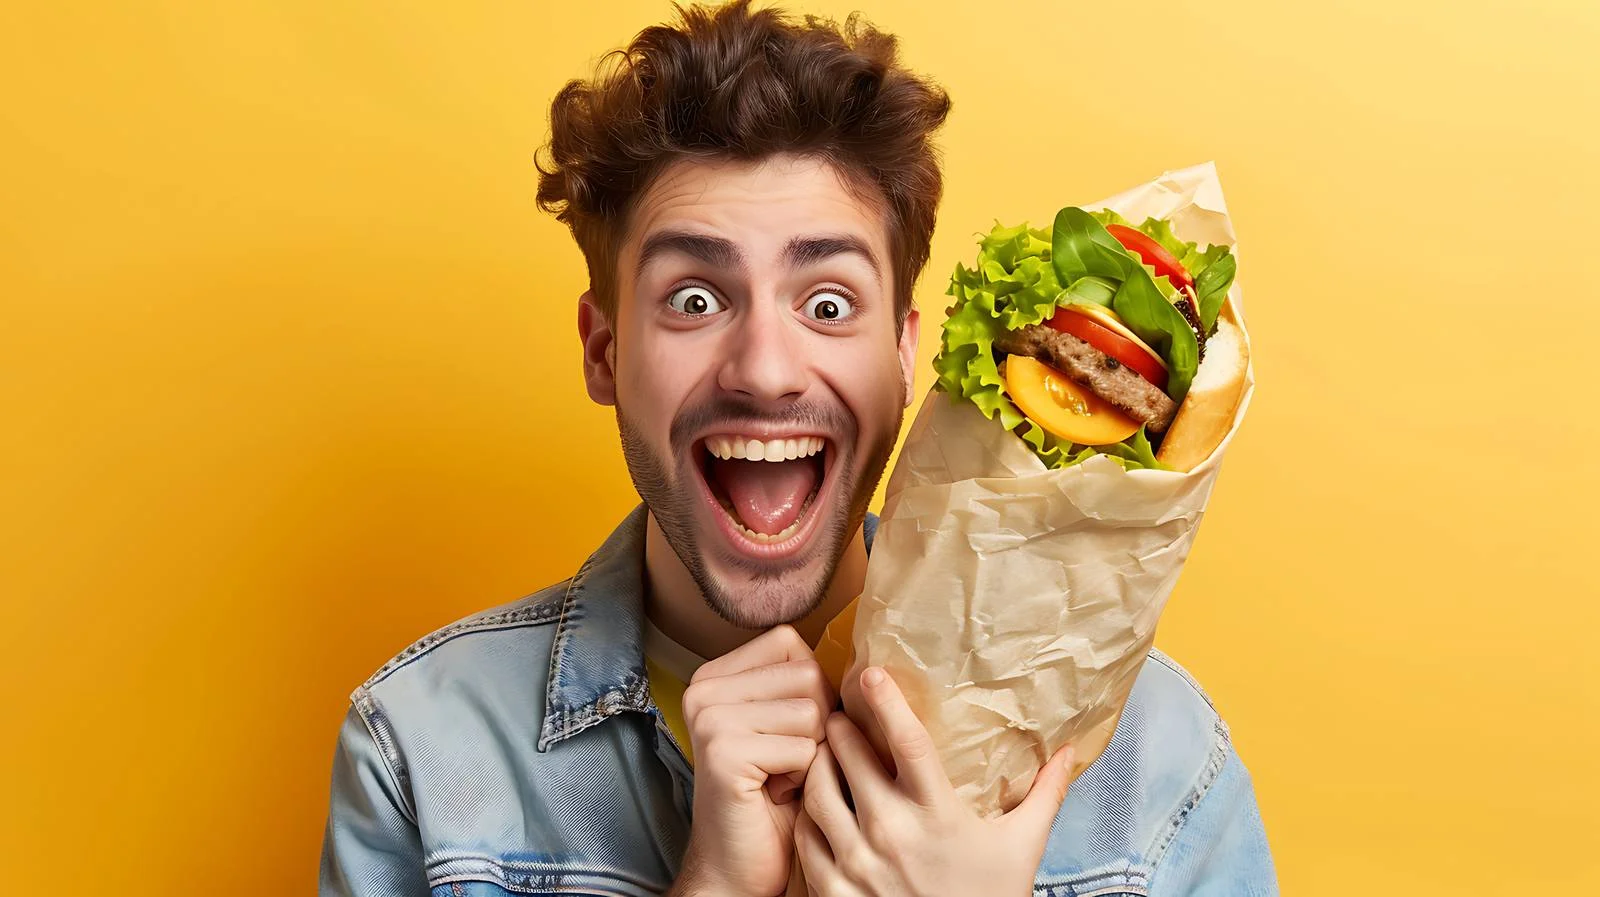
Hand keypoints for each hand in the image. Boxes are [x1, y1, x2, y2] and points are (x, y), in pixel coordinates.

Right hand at [668, 625, 835, 896]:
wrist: (738, 864)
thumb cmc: (774, 795)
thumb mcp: (787, 725)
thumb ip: (804, 686)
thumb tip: (866, 665)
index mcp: (715, 675)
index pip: (791, 644)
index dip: (810, 689)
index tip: (786, 730)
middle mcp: (703, 688)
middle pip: (807, 674)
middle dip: (814, 724)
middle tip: (783, 760)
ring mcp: (710, 718)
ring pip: (811, 711)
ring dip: (811, 753)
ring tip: (780, 776)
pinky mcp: (723, 752)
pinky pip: (803, 749)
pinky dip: (804, 778)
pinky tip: (776, 794)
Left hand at [793, 667, 1074, 896]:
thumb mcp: (1022, 849)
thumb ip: (1045, 794)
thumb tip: (1072, 749)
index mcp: (939, 816)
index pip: (908, 743)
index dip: (887, 701)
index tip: (869, 671)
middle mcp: (892, 833)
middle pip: (849, 756)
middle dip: (840, 726)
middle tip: (842, 714)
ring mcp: (856, 862)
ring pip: (817, 789)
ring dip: (818, 762)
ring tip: (825, 750)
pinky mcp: (832, 888)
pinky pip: (805, 834)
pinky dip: (806, 811)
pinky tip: (816, 802)